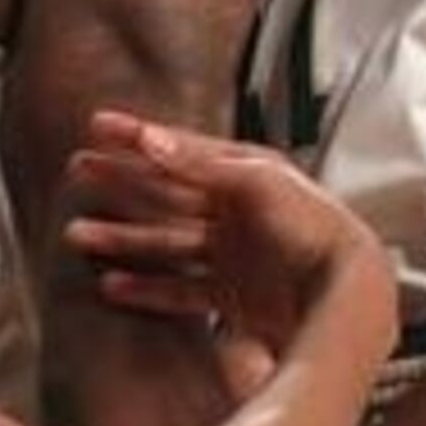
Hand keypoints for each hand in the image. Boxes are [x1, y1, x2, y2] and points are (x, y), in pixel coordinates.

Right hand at [61, 113, 394, 362]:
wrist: (348, 298)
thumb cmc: (315, 232)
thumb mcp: (258, 184)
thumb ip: (202, 164)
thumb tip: (151, 138)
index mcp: (247, 176)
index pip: (180, 149)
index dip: (137, 136)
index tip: (96, 125)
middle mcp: (238, 214)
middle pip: (167, 193)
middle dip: (121, 181)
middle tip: (78, 170)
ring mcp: (235, 257)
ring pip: (165, 242)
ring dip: (122, 237)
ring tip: (77, 234)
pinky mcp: (235, 299)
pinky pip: (180, 291)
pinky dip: (146, 288)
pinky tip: (112, 284)